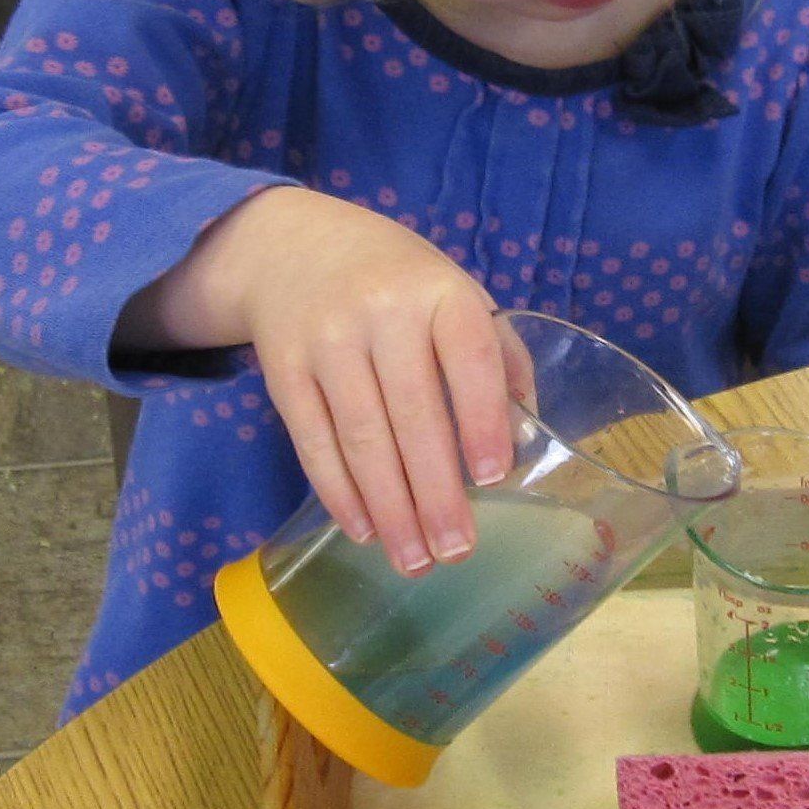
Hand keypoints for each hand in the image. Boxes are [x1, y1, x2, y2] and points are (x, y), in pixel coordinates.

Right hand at [117, 186, 526, 576]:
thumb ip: (498, 358)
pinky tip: (364, 529)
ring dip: (390, 509)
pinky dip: (340, 493)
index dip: (481, 417)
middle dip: (435, 492)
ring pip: (361, 437)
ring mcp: (326, 339)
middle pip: (412, 413)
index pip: (468, 355)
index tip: (492, 477)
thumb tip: (524, 439)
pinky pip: (313, 442)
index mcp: (439, 290)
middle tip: (457, 551)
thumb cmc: (400, 283)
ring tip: (415, 561)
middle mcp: (382, 311)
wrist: (295, 247)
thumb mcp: (457, 294)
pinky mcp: (284, 369)